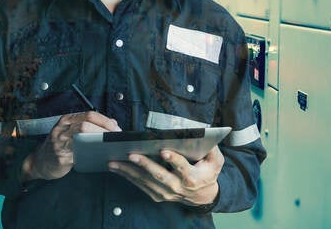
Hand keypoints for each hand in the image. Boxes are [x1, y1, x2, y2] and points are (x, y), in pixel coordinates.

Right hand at [22, 111, 120, 181]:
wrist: (41, 161)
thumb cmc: (60, 145)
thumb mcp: (72, 130)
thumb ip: (90, 125)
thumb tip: (113, 123)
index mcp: (67, 119)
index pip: (89, 114)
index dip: (105, 121)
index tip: (117, 129)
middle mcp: (62, 128)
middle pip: (86, 124)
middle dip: (104, 130)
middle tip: (115, 138)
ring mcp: (60, 142)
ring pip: (82, 137)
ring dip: (99, 141)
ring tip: (110, 146)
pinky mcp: (61, 157)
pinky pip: (79, 154)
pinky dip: (91, 155)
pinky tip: (100, 157)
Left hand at [107, 146, 224, 205]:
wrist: (203, 196)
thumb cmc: (207, 172)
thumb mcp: (216, 160)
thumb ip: (212, 147)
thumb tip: (203, 134)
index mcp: (192, 177)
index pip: (182, 168)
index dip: (173, 159)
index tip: (163, 150)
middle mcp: (178, 187)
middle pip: (160, 175)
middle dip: (145, 164)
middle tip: (131, 154)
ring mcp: (166, 193)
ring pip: (146, 181)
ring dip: (129, 171)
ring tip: (114, 161)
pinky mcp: (157, 195)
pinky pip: (141, 186)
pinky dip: (127, 176)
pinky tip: (117, 168)